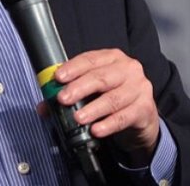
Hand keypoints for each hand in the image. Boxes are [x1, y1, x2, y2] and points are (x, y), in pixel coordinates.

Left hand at [54, 49, 159, 166]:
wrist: (141, 116)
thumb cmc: (113, 96)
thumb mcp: (93, 91)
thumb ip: (70, 94)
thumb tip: (44, 106)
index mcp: (113, 58)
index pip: (91, 59)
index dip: (73, 68)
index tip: (58, 77)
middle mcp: (128, 69)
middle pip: (102, 77)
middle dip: (80, 88)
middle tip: (63, 99)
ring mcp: (139, 88)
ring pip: (113, 99)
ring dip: (93, 109)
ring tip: (78, 118)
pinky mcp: (145, 108)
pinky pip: (124, 117)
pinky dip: (108, 124)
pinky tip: (96, 130)